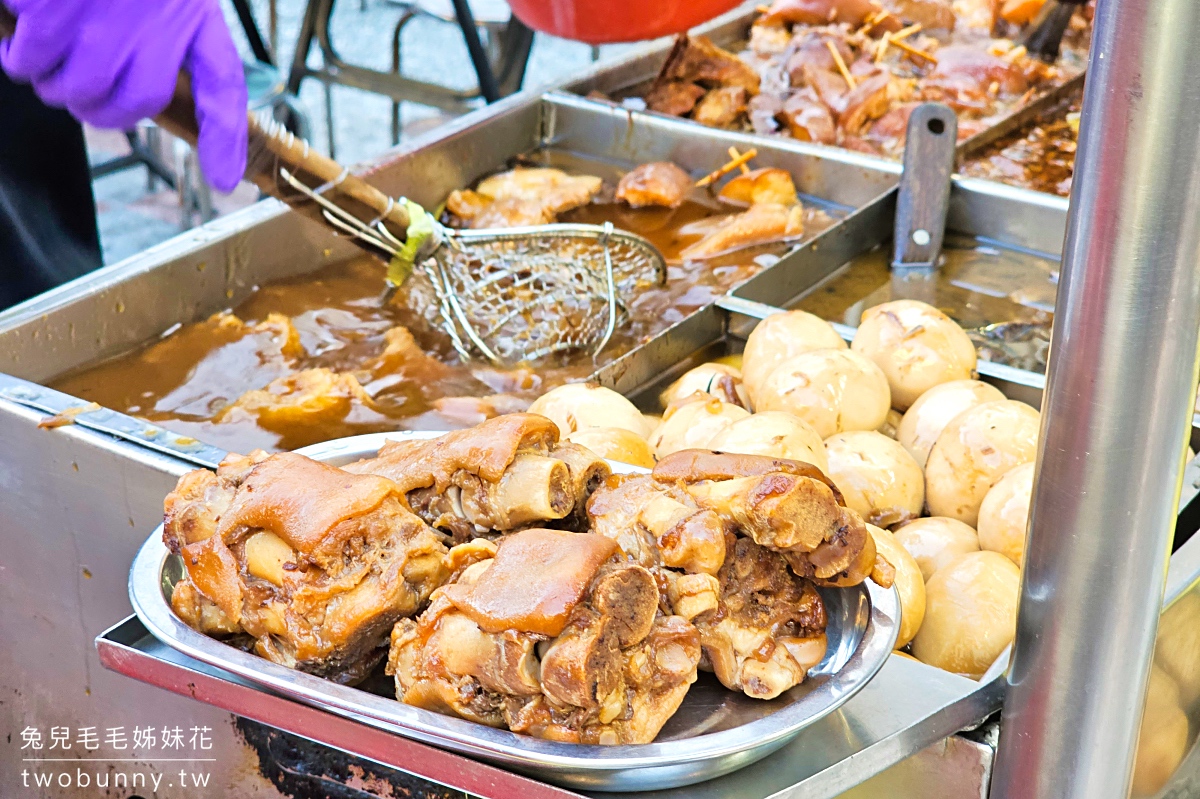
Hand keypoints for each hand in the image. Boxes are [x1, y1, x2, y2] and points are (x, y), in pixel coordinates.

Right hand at [0, 0, 247, 191]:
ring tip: (34, 57)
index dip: (224, 135)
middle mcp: (160, 14)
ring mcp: (107, 12)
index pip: (221, 78)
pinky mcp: (54, 9)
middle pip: (132, 104)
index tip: (225, 179)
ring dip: (50, 84)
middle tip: (69, 90)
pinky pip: (31, 59)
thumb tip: (184, 117)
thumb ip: (163, 32)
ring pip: (79, 90)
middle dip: (94, 108)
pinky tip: (15, 31)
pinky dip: (17, 56)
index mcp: (189, 6)